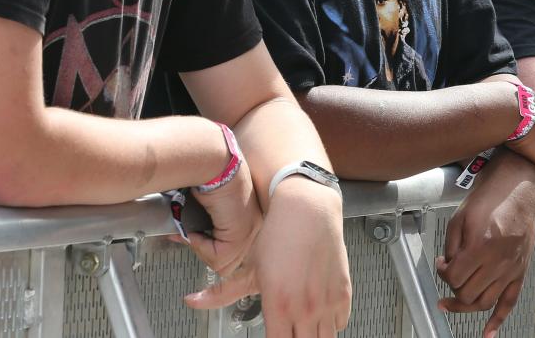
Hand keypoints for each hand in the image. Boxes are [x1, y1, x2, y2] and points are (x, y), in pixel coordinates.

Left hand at [185, 177, 351, 335]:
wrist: (307, 208)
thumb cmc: (278, 235)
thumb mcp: (248, 266)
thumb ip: (220, 292)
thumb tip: (191, 301)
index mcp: (279, 306)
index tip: (273, 336)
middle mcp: (305, 309)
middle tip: (286, 332)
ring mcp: (327, 303)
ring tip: (301, 329)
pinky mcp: (343, 294)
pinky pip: (340, 325)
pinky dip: (330, 325)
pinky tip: (318, 316)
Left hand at [437, 150, 534, 337]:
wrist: (519, 190)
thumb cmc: (491, 198)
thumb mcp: (461, 216)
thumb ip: (451, 245)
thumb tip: (446, 266)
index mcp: (481, 245)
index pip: (455, 276)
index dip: (442, 272)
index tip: (441, 264)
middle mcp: (498, 261)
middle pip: (468, 293)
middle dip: (452, 288)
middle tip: (447, 279)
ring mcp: (511, 269)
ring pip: (486, 302)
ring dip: (467, 307)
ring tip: (453, 304)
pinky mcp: (520, 271)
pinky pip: (510, 302)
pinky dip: (498, 320)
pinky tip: (488, 332)